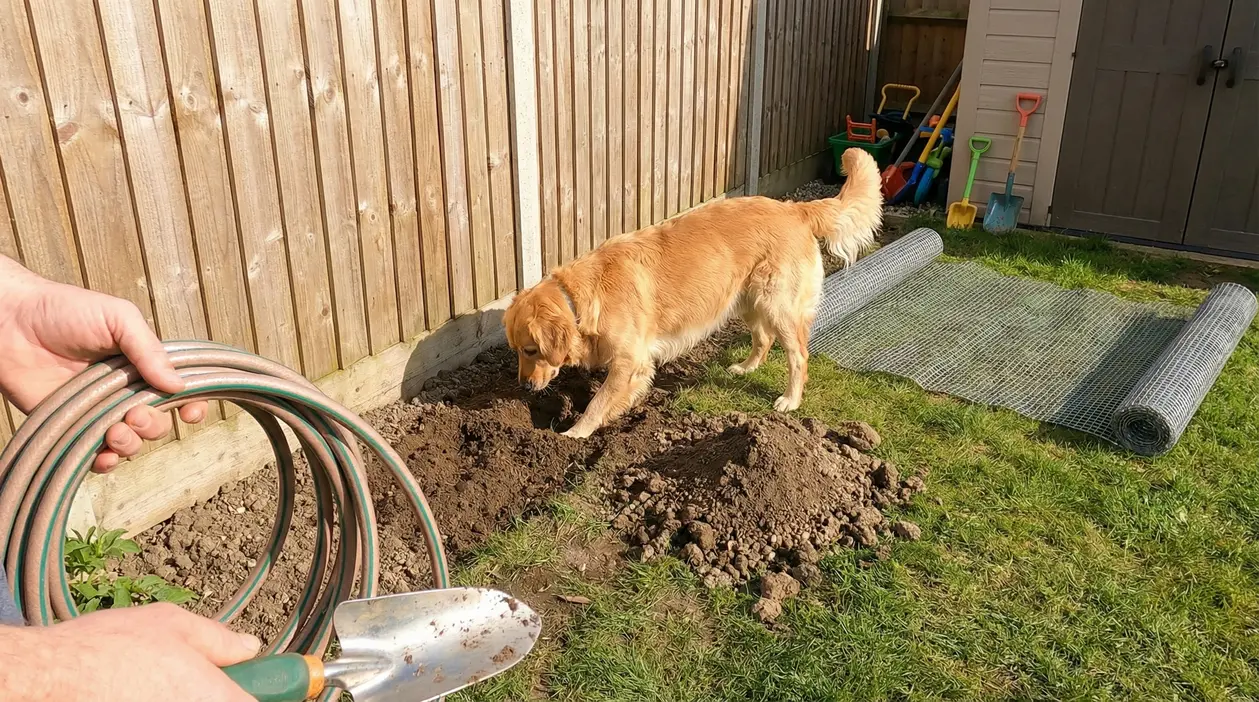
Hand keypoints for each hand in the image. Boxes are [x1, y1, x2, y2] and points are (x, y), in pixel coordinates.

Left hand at [0, 257, 208, 471]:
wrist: (10, 322)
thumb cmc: (65, 310)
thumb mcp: (118, 317)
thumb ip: (149, 350)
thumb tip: (178, 386)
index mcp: (142, 364)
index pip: (178, 391)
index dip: (191, 405)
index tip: (190, 413)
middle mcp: (124, 391)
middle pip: (156, 423)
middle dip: (153, 425)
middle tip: (134, 413)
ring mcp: (98, 411)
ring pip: (129, 443)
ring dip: (130, 444)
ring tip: (115, 431)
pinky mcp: (70, 427)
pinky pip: (95, 455)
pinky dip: (105, 461)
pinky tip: (102, 454)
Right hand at [0, 603, 260, 700]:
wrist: (49, 675)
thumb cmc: (106, 648)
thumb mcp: (172, 624)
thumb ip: (219, 638)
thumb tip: (249, 645)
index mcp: (214, 696)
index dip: (261, 694)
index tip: (258, 684)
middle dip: (218, 692)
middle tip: (192, 677)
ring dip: (183, 695)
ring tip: (157, 681)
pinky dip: (160, 697)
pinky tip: (139, 690)